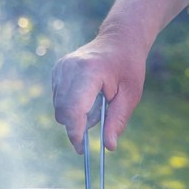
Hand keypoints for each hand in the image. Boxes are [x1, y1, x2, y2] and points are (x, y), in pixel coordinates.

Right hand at [52, 32, 146, 153]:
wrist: (120, 39)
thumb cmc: (128, 66)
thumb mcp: (131, 95)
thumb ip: (117, 121)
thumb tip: (109, 147)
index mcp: (89, 72)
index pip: (73, 109)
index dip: (75, 132)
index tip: (82, 149)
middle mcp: (69, 68)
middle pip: (62, 111)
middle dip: (77, 125)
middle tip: (99, 120)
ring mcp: (61, 67)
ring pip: (59, 106)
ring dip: (76, 114)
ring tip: (97, 102)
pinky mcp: (57, 70)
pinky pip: (58, 98)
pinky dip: (72, 104)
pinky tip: (88, 95)